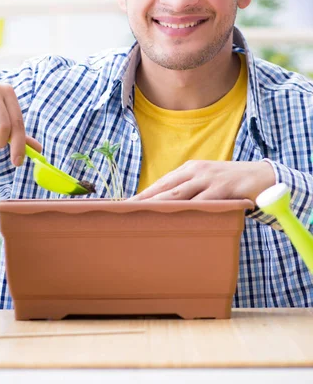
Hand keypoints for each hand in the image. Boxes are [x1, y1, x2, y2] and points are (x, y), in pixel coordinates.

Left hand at [130, 160, 275, 201]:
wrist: (263, 176)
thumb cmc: (230, 183)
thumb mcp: (207, 182)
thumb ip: (189, 191)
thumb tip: (166, 208)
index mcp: (189, 169)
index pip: (161, 183)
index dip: (143, 194)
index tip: (125, 205)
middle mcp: (196, 171)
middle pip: (165, 188)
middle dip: (144, 200)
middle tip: (126, 212)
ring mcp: (209, 179)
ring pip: (180, 195)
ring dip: (160, 206)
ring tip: (142, 215)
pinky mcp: (223, 189)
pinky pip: (204, 202)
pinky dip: (189, 211)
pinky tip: (176, 219)